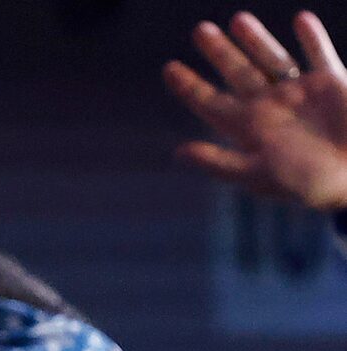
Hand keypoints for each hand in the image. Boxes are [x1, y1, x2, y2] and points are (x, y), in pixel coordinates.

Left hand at [167, 11, 346, 209]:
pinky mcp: (331, 83)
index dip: (190, 86)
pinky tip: (301, 19)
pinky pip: (319, 54)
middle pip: (237, 73)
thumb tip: (178, 153)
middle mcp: (271, 107)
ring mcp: (300, 93)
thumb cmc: (306, 183)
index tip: (169, 67)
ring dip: (256, 40)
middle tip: (200, 29)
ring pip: (272, 59)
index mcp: (249, 128)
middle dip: (219, 52)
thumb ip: (218, 162)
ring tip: (238, 19)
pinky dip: (312, 38)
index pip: (211, 103)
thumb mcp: (256, 175)